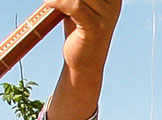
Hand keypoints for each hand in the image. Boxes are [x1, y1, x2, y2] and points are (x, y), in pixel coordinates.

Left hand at [41, 0, 118, 119]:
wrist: (83, 70)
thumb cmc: (79, 39)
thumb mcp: (77, 12)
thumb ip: (73, 0)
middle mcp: (113, 4)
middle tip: (51, 1)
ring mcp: (106, 16)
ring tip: (49, 3)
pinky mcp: (95, 28)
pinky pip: (74, 6)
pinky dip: (58, 3)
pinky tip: (48, 4)